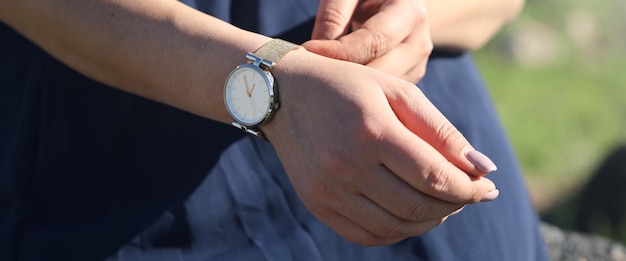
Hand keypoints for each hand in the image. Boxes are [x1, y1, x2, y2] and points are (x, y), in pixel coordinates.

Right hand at [262, 50, 496, 245]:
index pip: (434, 177)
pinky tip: (410, 213)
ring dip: (429, 221)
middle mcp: (345, 166)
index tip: (486, 187)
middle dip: (454, 205)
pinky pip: (368, 235)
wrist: (284, 96)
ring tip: (442, 203)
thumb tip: (483, 170)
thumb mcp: (397, 91)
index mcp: (370, 131)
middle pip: (417, 207)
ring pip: (395, 228)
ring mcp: (327, 191)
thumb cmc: (348, 87)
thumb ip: (441, 131)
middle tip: (467, 193)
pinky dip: (398, 231)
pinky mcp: (317, 205)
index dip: (468, 189)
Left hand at [302, 0, 432, 82]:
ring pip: (379, 90)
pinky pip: (379, 95)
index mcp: (409, 13)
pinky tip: (336, 85)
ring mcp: (416, 67)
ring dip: (347, 87)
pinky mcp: (406, 82)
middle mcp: (418, 43)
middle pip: (379, 72)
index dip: (340, 51)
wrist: (397, 5)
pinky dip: (356, 92)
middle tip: (308, 71)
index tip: (309, 51)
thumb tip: (315, 52)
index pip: (374, 41)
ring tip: (320, 78)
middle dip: (342, 75)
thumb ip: (334, 15)